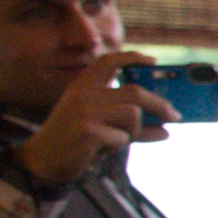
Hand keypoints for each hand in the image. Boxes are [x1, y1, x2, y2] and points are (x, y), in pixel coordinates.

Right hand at [21, 50, 168, 186]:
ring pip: (133, 115)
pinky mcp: (88, 130)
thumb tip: (166, 131)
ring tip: (115, 141)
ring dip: (132, 132)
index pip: (109, 61)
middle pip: (135, 92)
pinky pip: (122, 138)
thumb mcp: (99, 124)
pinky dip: (117, 147)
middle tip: (175, 117)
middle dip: (160, 105)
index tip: (154, 61)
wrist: (42, 160)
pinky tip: (99, 151)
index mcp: (83, 85)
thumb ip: (129, 123)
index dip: (132, 57)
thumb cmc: (74, 140)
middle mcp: (84, 93)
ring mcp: (85, 110)